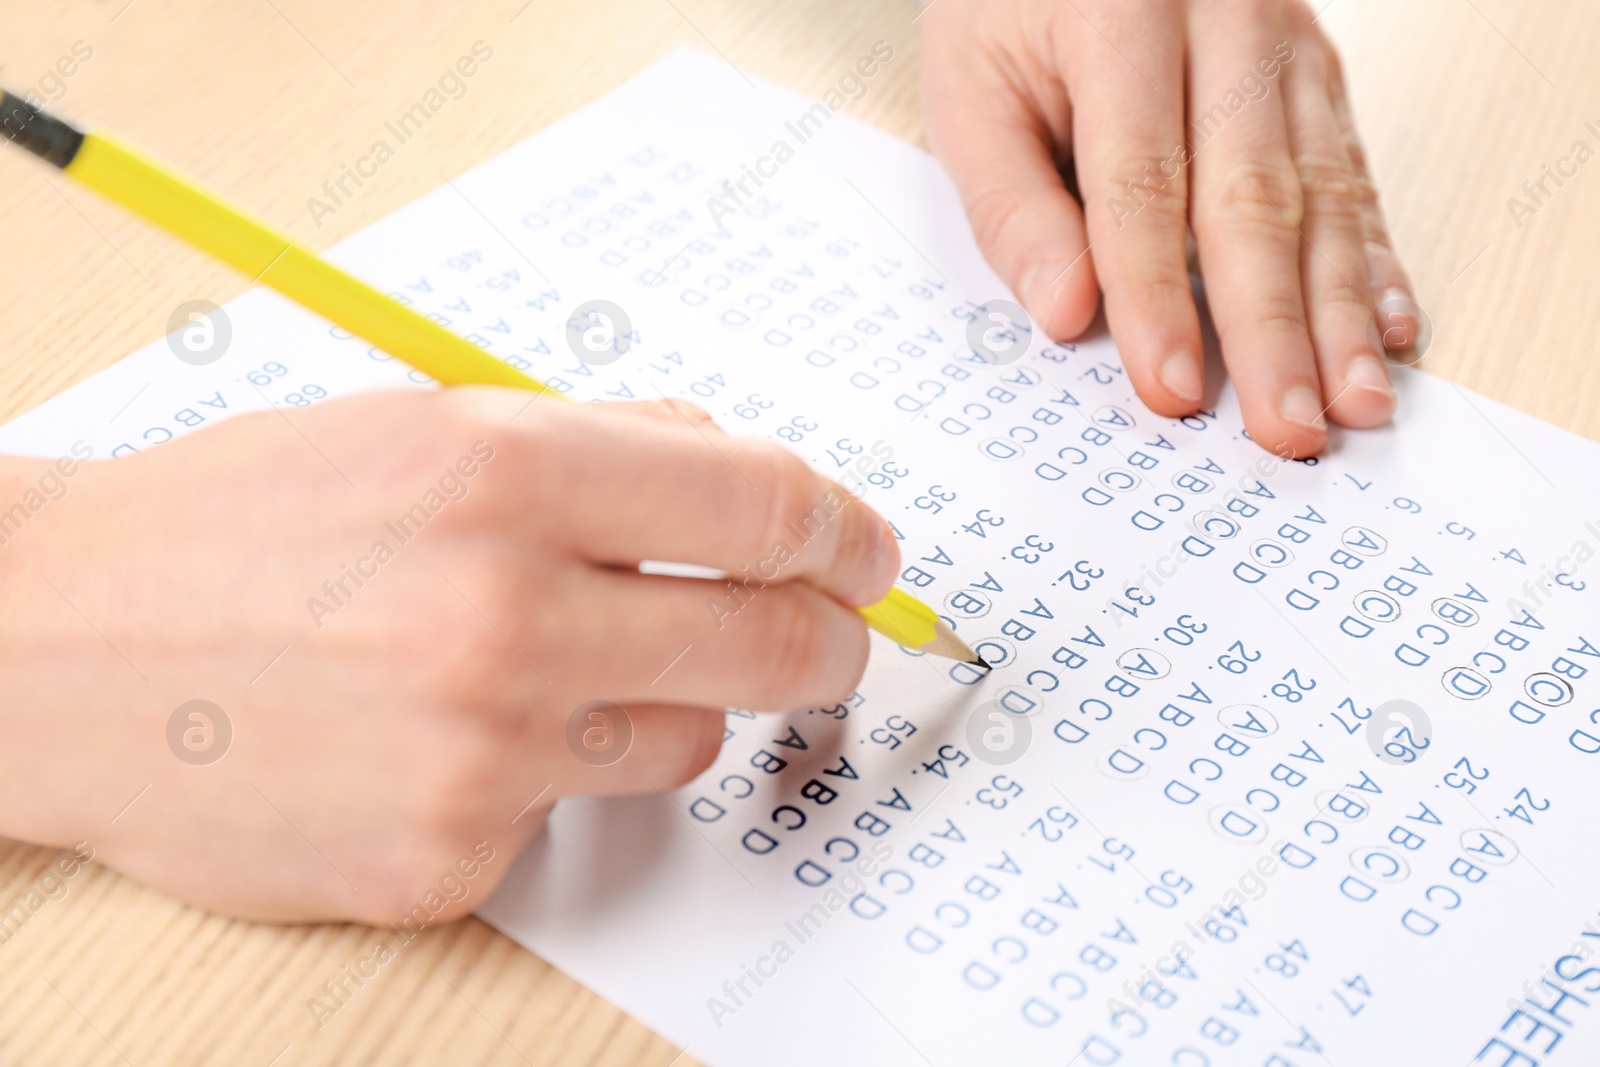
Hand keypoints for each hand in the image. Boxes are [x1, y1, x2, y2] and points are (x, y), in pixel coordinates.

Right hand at [0, 390, 897, 921]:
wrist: (61, 653)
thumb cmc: (244, 526)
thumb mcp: (419, 425)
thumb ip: (602, 445)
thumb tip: (745, 479)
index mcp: (503, 473)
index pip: (763, 506)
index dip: (845, 531)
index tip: (869, 552)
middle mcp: (501, 613)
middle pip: (772, 643)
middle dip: (830, 641)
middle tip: (834, 637)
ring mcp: (478, 751)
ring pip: (694, 742)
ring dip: (673, 705)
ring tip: (573, 671)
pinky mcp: (447, 855)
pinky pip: (580, 815)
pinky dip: (558, 774)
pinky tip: (463, 736)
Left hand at [923, 0, 1418, 455]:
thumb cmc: (1011, 9)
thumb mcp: (968, 88)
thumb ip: (1010, 202)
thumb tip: (1067, 312)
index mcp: (1121, 12)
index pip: (1142, 179)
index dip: (1159, 293)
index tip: (1171, 385)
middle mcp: (1223, 19)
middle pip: (1253, 195)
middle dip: (1271, 326)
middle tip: (1286, 424)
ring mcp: (1285, 43)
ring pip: (1322, 191)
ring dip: (1339, 310)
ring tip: (1352, 402)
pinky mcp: (1316, 73)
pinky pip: (1353, 173)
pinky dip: (1373, 260)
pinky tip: (1388, 329)